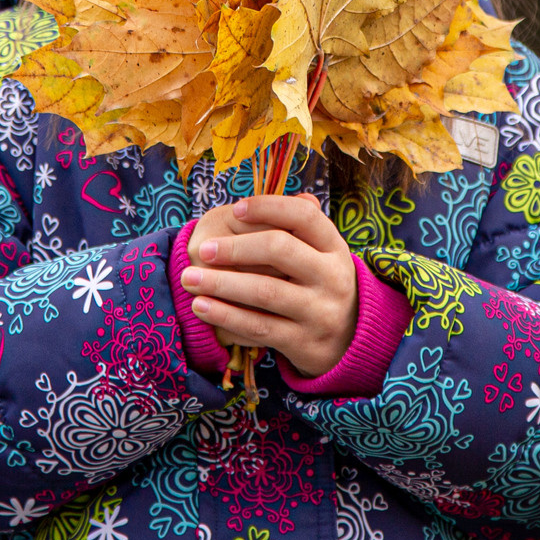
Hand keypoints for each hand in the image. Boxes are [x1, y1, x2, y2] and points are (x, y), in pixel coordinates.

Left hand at [180, 194, 359, 379]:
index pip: (303, 216)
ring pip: (264, 291)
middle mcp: (332, 277)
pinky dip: (226, 316)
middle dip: (235, 248)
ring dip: (221, 284)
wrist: (350, 342)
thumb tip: (282, 197)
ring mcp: (319, 312)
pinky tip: (201, 306)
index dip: (268, 207)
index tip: (235, 209)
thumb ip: (299, 227)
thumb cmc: (320, 285)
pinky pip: (259, 327)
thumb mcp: (321, 254)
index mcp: (334, 247)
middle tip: (203, 249)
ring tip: (190, 279)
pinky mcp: (303, 342)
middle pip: (280, 250)